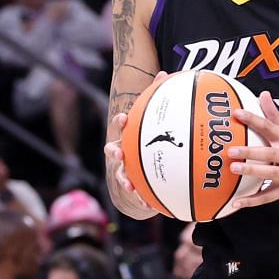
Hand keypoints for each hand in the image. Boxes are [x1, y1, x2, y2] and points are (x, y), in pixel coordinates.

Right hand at [104, 77, 162, 219]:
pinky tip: (149, 206)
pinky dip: (142, 200)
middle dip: (115, 153)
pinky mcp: (137, 186)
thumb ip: (160, 96)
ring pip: (122, 174)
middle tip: (120, 153)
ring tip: (130, 185)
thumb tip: (164, 72)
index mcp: (131, 135)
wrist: (154, 163)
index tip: (124, 120)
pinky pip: (138, 194)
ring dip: (125, 179)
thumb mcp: (160, 116)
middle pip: (115, 151)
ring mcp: (128, 169)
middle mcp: (125, 151)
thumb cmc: (157, 136)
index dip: (121, 123)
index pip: (122, 126)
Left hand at [226, 93, 278, 212]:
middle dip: (250, 151)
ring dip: (252, 172)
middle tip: (231, 150)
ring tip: (234, 169)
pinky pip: (267, 197)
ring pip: (269, 174)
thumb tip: (263, 94)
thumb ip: (275, 115)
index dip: (253, 119)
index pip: (269, 127)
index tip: (237, 113)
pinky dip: (252, 200)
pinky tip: (237, 202)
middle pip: (268, 153)